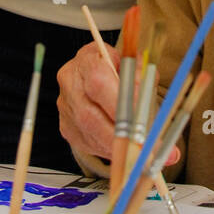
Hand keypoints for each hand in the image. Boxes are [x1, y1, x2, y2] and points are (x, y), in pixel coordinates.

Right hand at [56, 43, 180, 162]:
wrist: (98, 76)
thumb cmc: (120, 70)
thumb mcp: (136, 65)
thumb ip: (143, 78)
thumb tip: (146, 103)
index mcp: (87, 60)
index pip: (99, 81)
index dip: (121, 101)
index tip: (142, 116)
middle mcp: (71, 83)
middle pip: (91, 114)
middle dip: (122, 132)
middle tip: (147, 146)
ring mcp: (66, 108)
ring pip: (92, 133)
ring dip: (119, 146)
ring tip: (144, 153)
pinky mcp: (68, 128)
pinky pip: (90, 144)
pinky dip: (112, 150)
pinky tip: (127, 150)